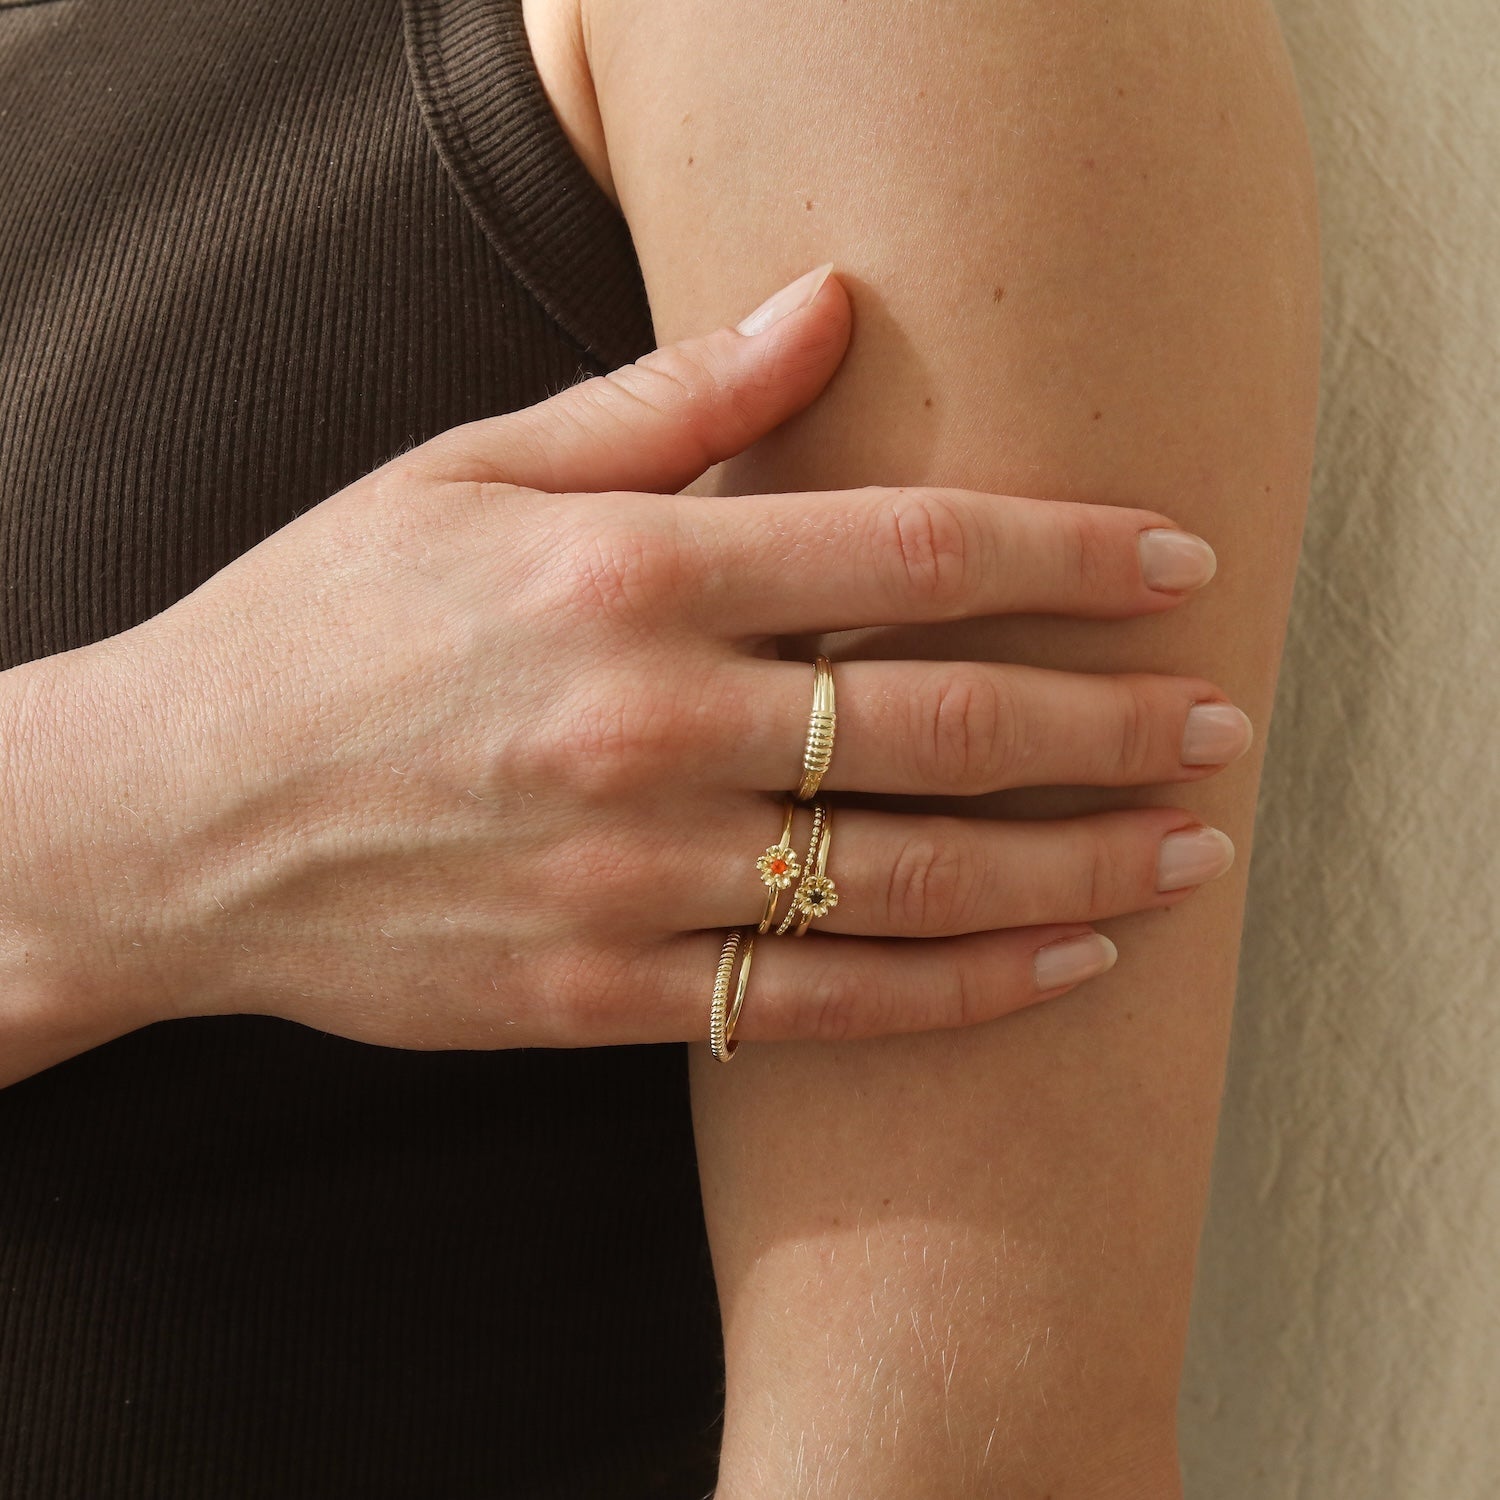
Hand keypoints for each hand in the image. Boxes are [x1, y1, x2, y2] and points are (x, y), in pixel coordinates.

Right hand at [42, 265, 1249, 1051]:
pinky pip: (820, 1006)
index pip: (909, 547)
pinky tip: (1056, 970)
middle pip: (942, 721)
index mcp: (621, 573)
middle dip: (1110, 723)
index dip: (1067, 550)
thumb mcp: (466, 471)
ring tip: (1186, 856)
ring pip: (909, 879)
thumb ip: (666, 404)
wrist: (169, 821)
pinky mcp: (602, 992)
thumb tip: (826, 303)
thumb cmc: (319, 625)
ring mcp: (627, 875)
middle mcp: (644, 724)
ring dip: (1073, 869)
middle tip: (1221, 726)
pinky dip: (955, 991)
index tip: (1175, 560)